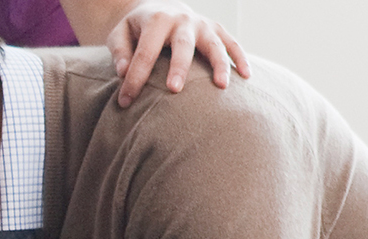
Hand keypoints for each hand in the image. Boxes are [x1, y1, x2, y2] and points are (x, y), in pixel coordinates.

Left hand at [109, 0, 250, 107]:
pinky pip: (232, 44)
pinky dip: (240, 59)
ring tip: (221, 86)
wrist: (162, 7)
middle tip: (174, 90)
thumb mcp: (121, 33)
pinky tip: (247, 77)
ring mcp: (203, 24)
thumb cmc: (139, 29)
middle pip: (182, 45)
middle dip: (179, 67)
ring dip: (219, 64)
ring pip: (214, 44)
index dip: (135, 78)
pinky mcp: (217, 30)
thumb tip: (122, 71)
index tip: (124, 101)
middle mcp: (182, 20)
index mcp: (156, 20)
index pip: (145, 52)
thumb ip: (120, 50)